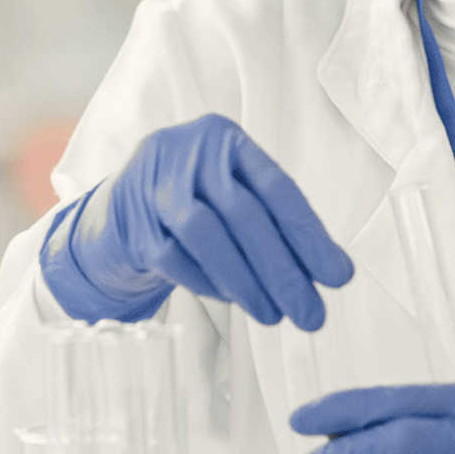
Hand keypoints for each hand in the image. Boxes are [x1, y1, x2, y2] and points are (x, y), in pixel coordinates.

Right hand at [40, 113, 353, 328]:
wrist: (116, 213)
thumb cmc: (192, 204)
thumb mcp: (231, 194)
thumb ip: (275, 221)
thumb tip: (332, 270)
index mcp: (223, 138)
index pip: (276, 187)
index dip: (309, 234)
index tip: (337, 276)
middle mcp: (186, 152)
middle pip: (243, 213)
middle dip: (283, 270)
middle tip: (311, 313)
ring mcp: (152, 186)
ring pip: (206, 234)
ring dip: (246, 281)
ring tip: (273, 315)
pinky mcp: (130, 224)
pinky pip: (173, 259)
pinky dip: (209, 284)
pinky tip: (233, 300)